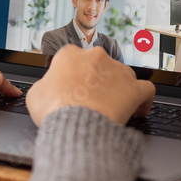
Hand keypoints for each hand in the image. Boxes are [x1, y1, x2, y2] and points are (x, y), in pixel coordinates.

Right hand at [26, 46, 154, 125]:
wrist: (75, 125)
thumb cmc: (53, 110)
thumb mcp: (35, 95)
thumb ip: (45, 85)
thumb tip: (48, 88)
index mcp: (70, 55)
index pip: (73, 60)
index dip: (74, 77)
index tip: (74, 90)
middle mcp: (96, 56)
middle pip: (100, 66)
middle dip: (97, 81)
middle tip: (91, 101)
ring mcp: (117, 71)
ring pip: (123, 75)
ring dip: (119, 88)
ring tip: (114, 107)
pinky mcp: (133, 88)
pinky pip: (145, 89)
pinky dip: (143, 99)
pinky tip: (139, 109)